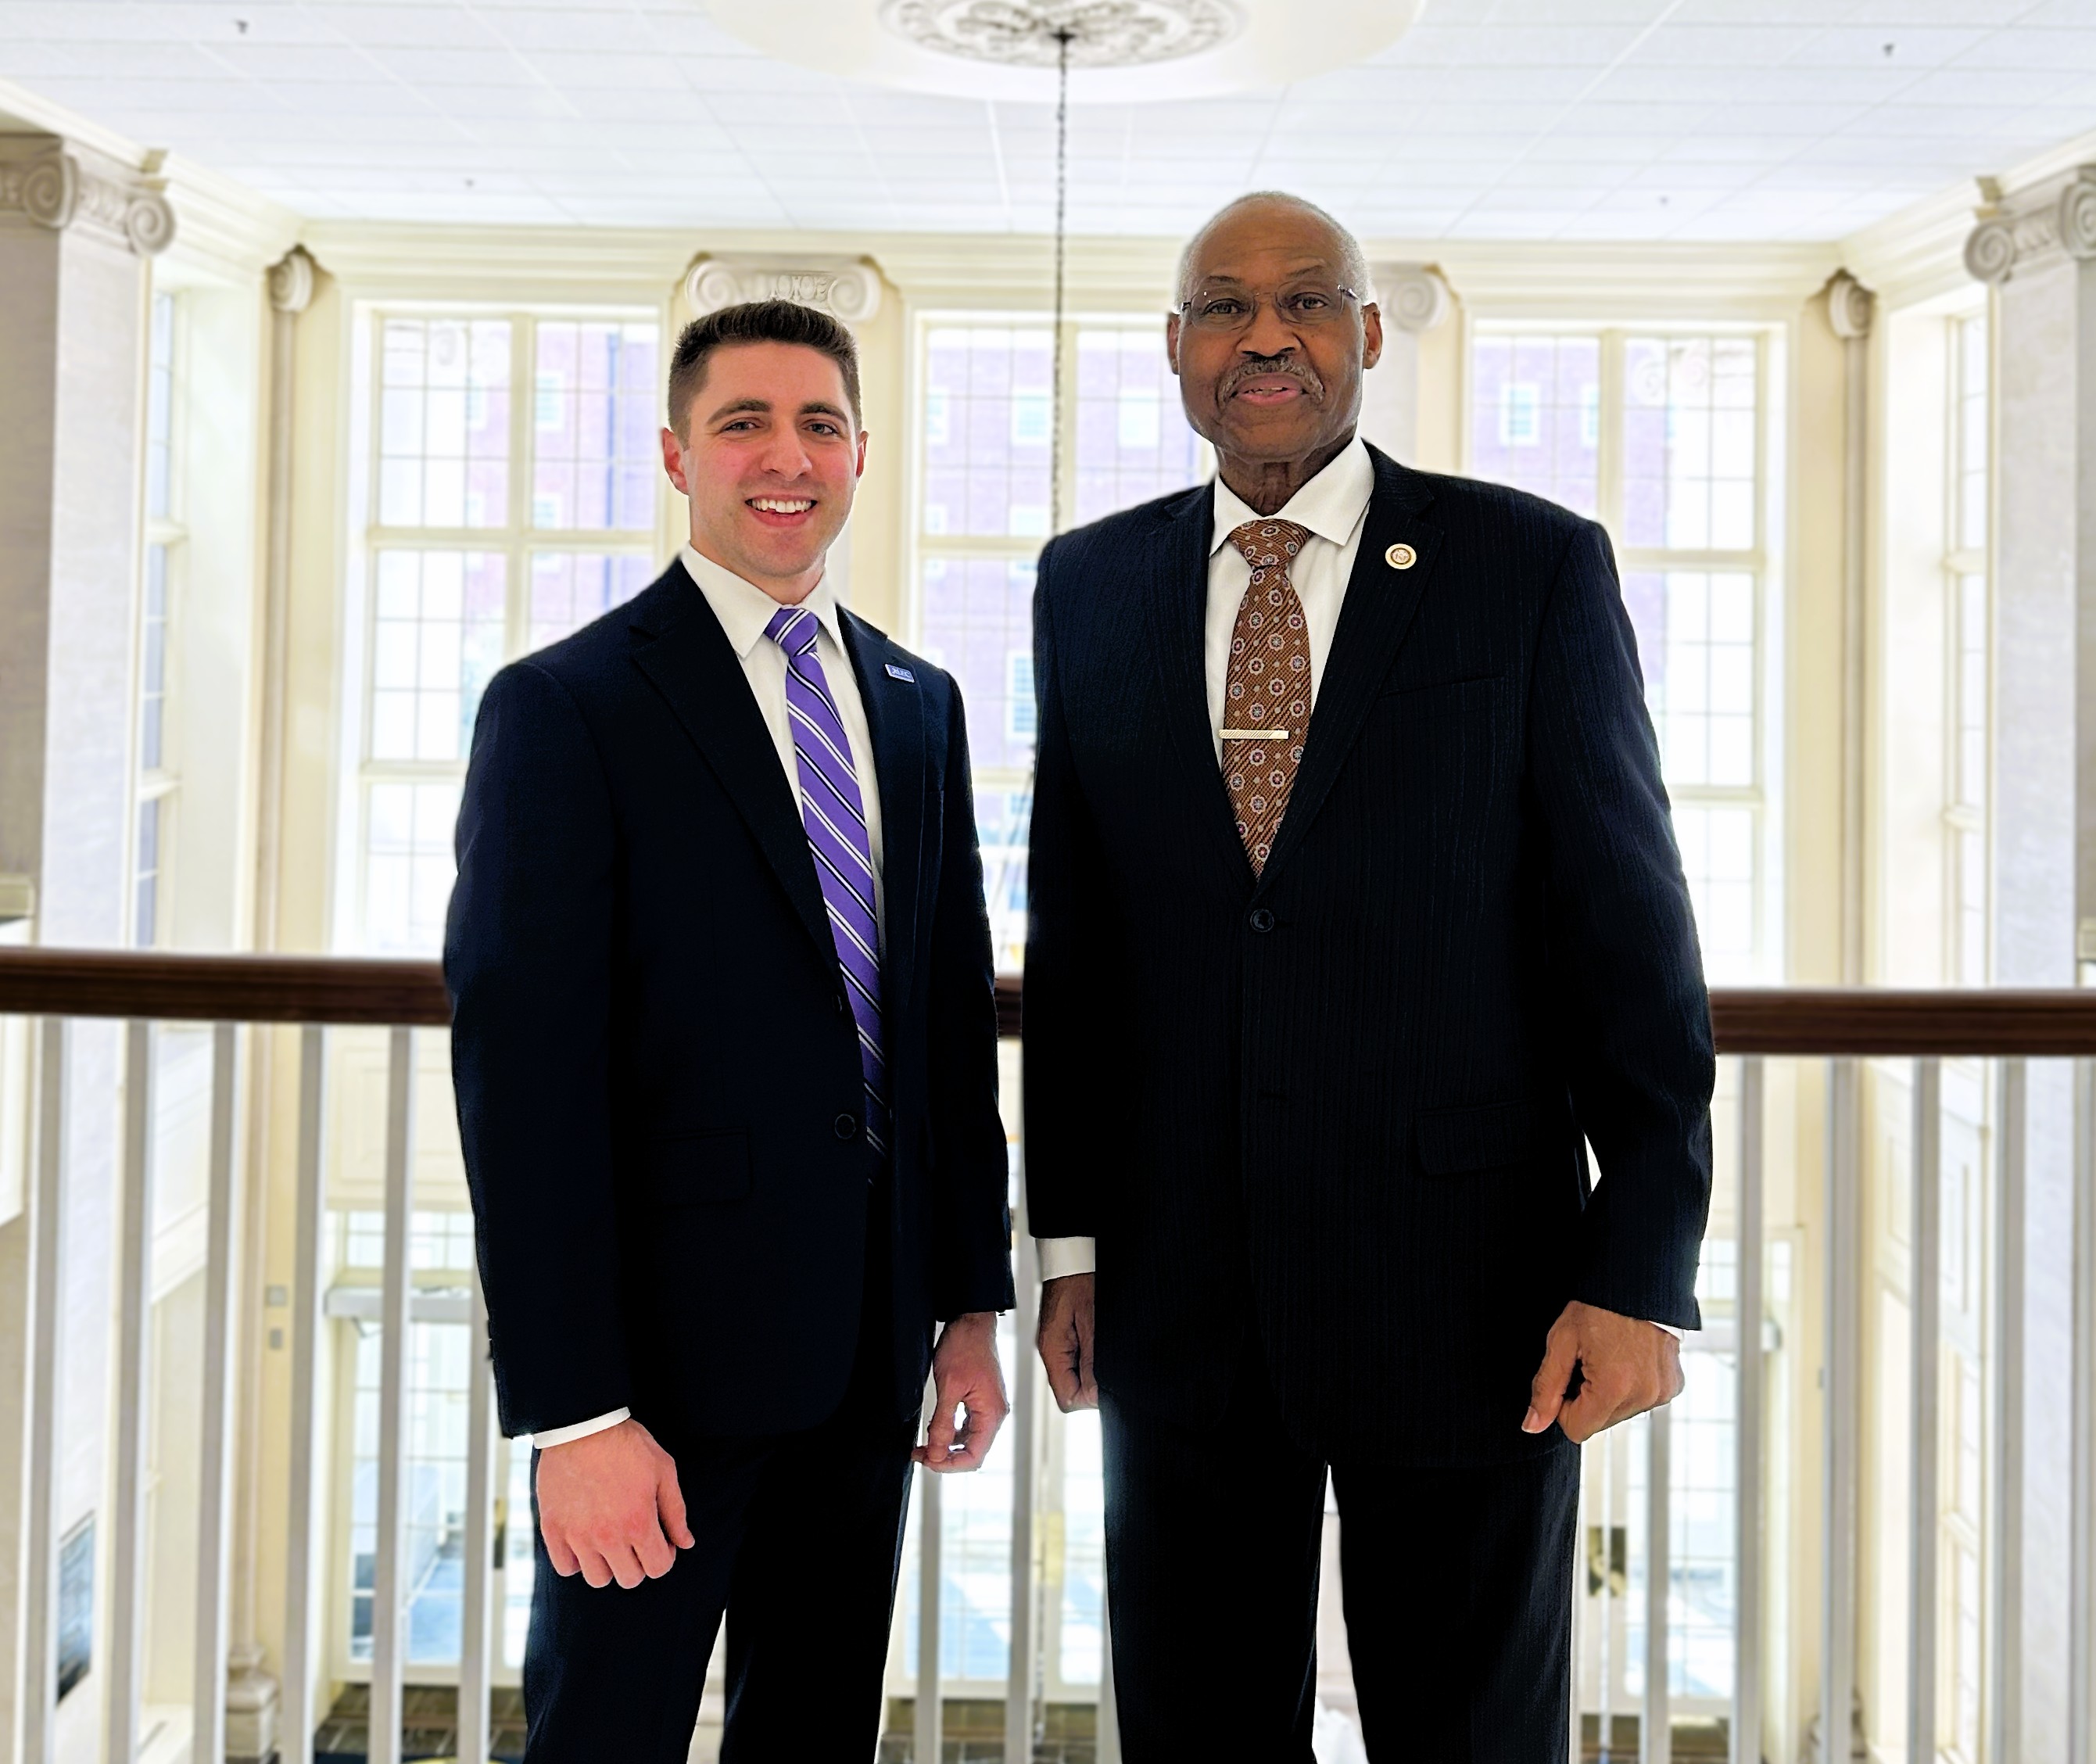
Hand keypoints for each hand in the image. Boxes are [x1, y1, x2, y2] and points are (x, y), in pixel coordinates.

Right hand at [535, 1417, 694, 1588]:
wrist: (583, 1425)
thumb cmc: (628, 1445)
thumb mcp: (663, 1471)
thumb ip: (676, 1511)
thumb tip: (686, 1544)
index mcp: (638, 1523)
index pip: (658, 1568)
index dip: (665, 1557)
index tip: (660, 1540)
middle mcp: (608, 1536)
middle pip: (629, 1579)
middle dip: (639, 1562)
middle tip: (636, 1539)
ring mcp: (577, 1535)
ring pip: (597, 1579)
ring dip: (608, 1565)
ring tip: (610, 1540)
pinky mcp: (553, 1529)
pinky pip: (565, 1567)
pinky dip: (576, 1561)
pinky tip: (585, 1540)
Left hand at [916, 1312, 1008, 1471]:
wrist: (972, 1322)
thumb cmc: (965, 1347)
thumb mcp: (948, 1387)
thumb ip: (942, 1424)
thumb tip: (935, 1454)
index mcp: (991, 1414)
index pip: (974, 1456)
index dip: (948, 1464)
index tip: (926, 1460)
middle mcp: (994, 1414)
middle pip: (972, 1451)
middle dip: (944, 1457)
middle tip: (919, 1454)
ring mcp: (989, 1407)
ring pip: (968, 1440)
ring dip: (946, 1446)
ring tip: (922, 1445)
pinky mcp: (981, 1400)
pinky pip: (967, 1426)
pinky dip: (950, 1432)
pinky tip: (934, 1428)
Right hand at [1036, 1273, 1096, 1411]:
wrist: (1072, 1258)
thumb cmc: (1079, 1281)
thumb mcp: (1091, 1323)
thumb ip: (1092, 1360)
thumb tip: (1095, 1394)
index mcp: (1052, 1350)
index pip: (1066, 1398)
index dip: (1089, 1398)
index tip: (1106, 1385)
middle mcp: (1051, 1351)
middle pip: (1070, 1391)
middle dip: (1092, 1385)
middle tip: (1109, 1362)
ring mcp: (1056, 1344)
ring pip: (1075, 1377)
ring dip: (1093, 1371)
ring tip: (1104, 1347)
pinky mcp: (1063, 1337)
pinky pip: (1077, 1361)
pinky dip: (1091, 1359)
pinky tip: (1099, 1342)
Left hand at [1523, 1301, 1683, 1444]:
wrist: (1637, 1281)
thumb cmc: (1598, 1306)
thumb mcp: (1562, 1342)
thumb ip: (1545, 1388)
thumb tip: (1532, 1425)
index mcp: (1614, 1389)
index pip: (1577, 1429)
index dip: (1563, 1405)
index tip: (1568, 1375)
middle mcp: (1644, 1396)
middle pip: (1599, 1423)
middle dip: (1587, 1397)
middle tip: (1588, 1360)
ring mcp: (1662, 1392)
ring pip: (1619, 1413)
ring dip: (1608, 1393)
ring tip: (1608, 1356)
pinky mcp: (1673, 1385)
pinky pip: (1641, 1400)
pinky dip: (1630, 1386)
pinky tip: (1627, 1358)